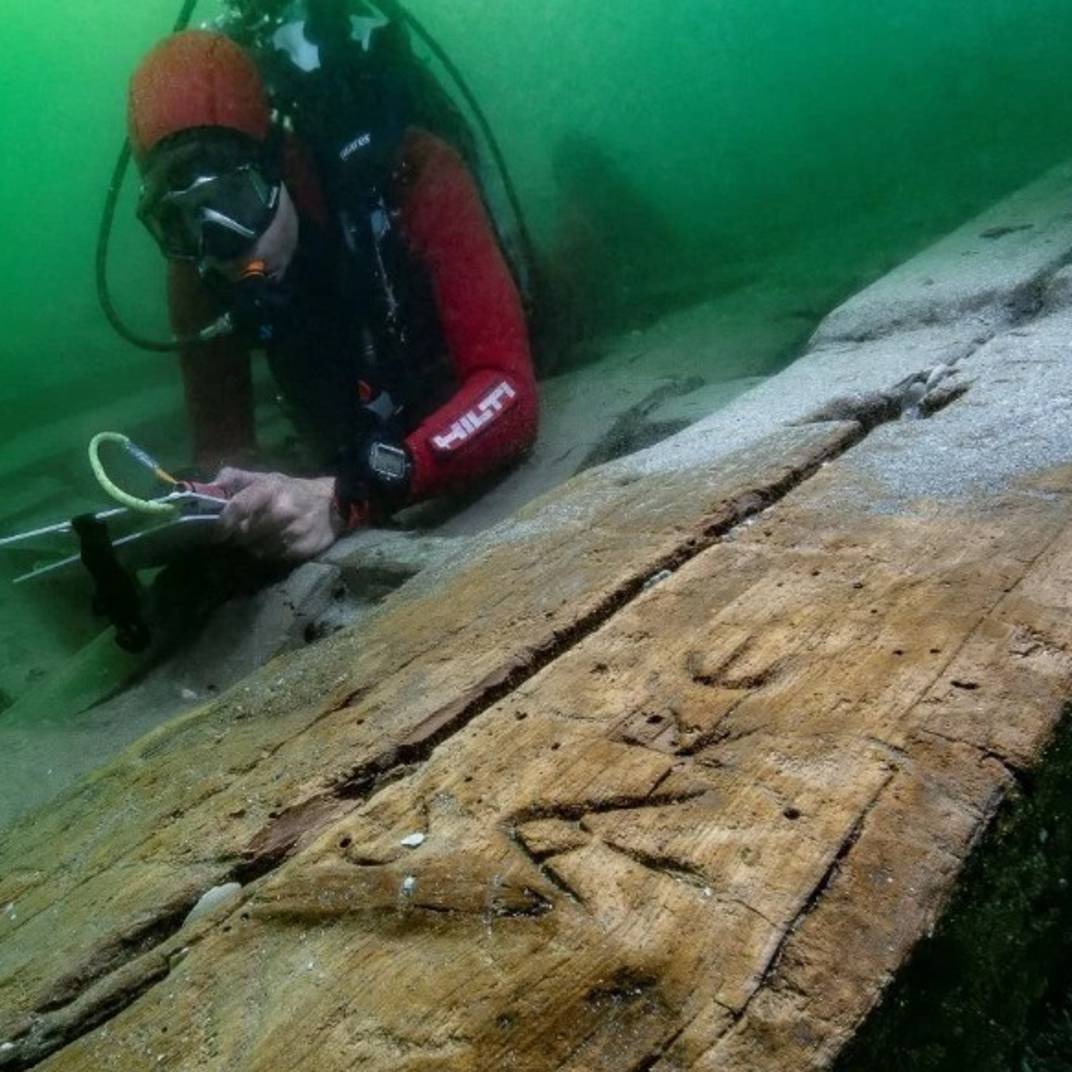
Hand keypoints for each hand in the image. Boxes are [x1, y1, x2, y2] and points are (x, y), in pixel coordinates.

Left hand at [213, 467, 351, 560]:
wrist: (334, 505)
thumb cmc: (293, 490)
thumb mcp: (267, 477)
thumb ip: (235, 478)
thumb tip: (208, 487)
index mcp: (269, 490)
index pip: (237, 508)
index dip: (221, 523)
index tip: (215, 532)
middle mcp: (280, 511)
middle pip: (242, 534)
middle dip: (237, 535)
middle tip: (241, 531)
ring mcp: (290, 533)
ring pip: (255, 549)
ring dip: (253, 545)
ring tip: (261, 535)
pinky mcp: (298, 551)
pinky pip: (271, 557)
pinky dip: (268, 552)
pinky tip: (276, 542)